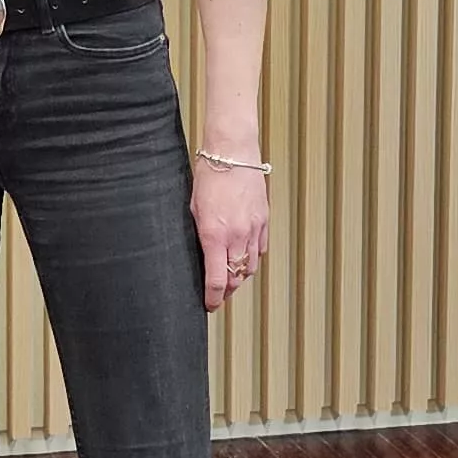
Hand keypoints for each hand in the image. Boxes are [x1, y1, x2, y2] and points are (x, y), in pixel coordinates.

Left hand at [192, 152, 269, 311]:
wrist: (232, 152)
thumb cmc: (208, 176)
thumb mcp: (193, 209)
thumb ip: (198, 235)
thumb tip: (200, 255)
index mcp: (213, 234)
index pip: (217, 280)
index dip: (214, 298)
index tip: (210, 305)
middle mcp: (236, 235)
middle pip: (236, 277)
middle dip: (227, 290)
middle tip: (219, 294)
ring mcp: (253, 228)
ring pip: (250, 265)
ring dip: (240, 275)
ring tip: (230, 276)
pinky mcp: (264, 219)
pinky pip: (260, 248)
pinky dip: (252, 257)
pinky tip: (243, 255)